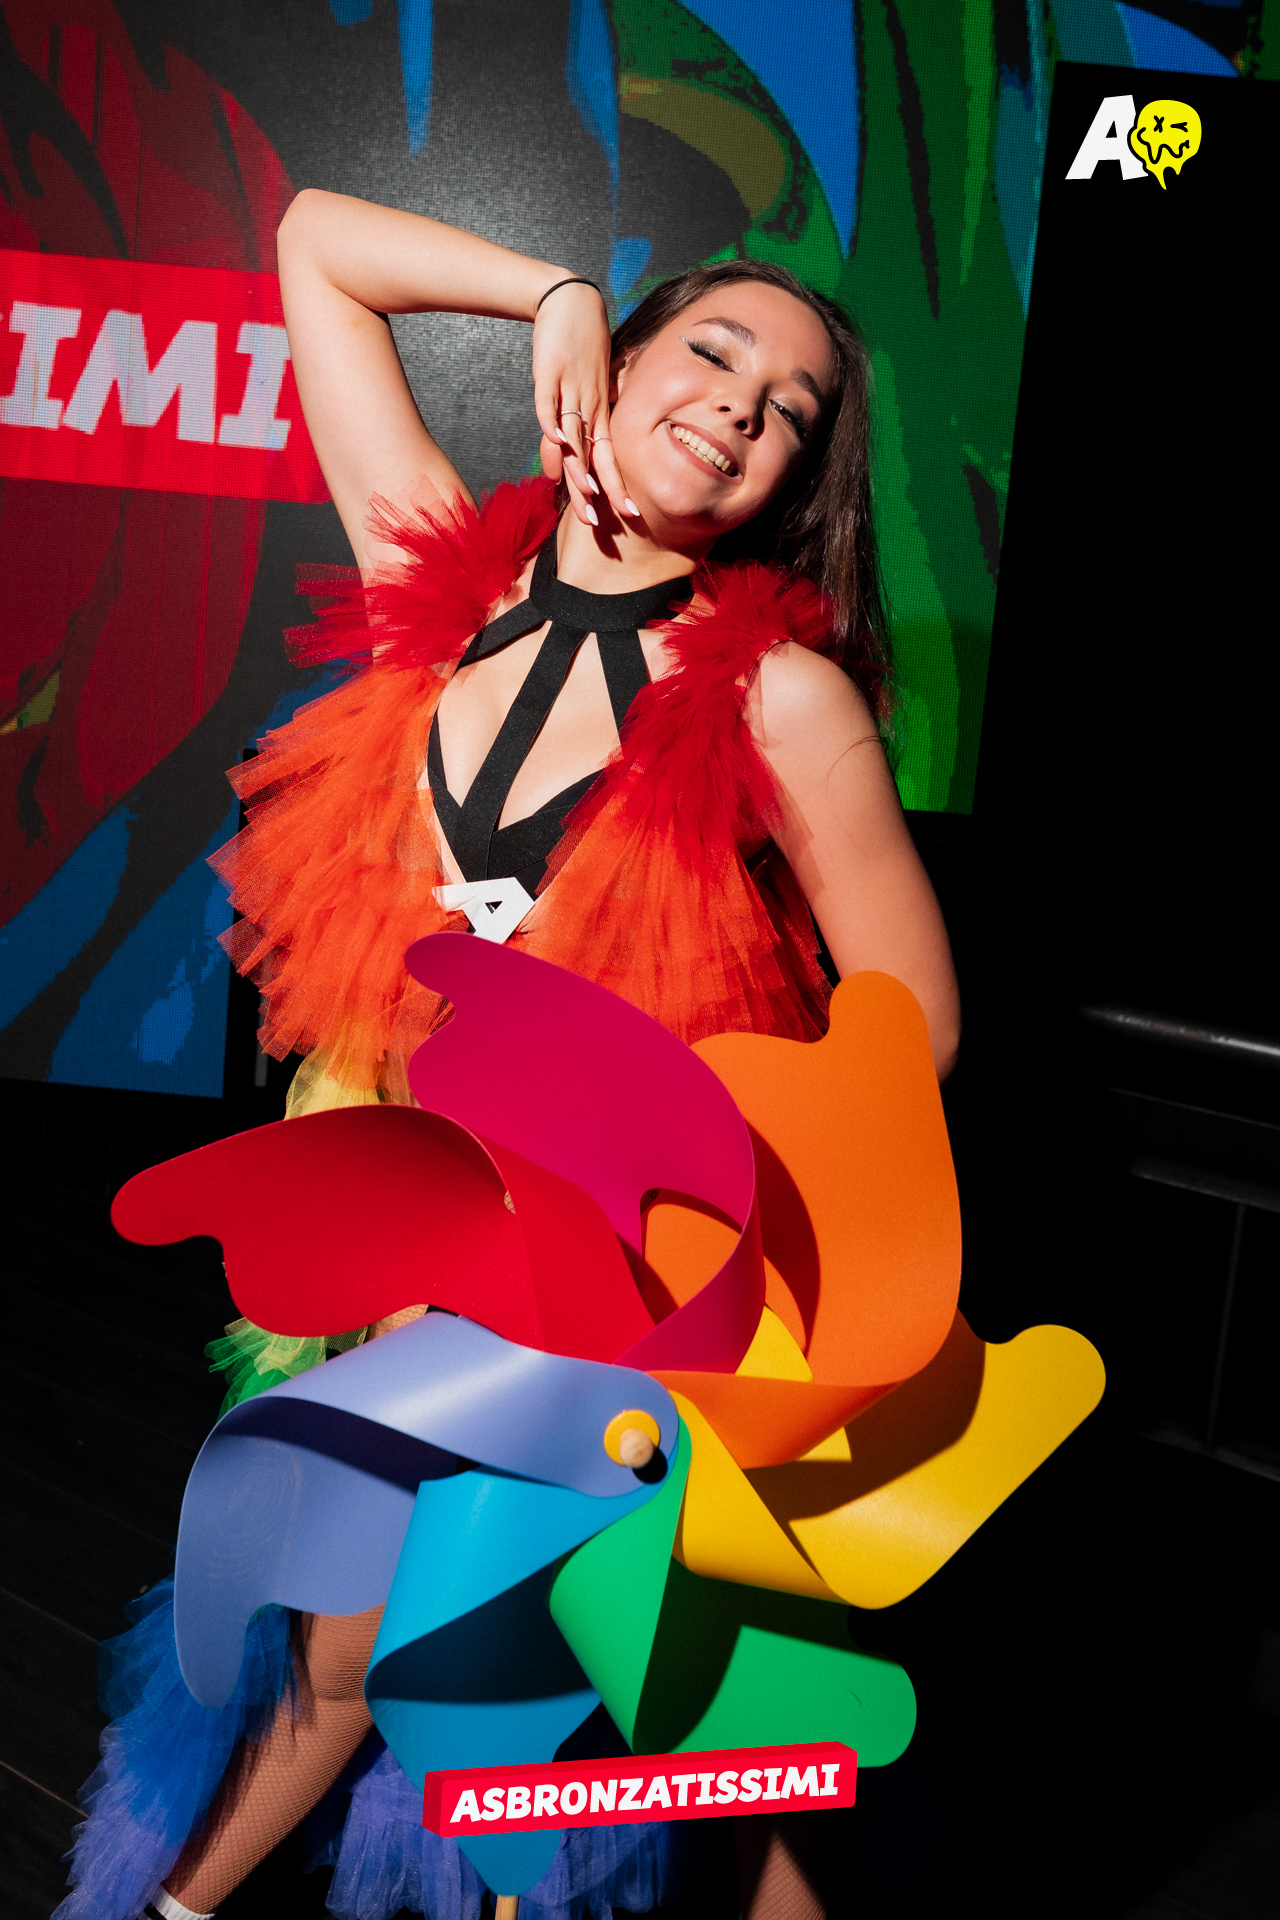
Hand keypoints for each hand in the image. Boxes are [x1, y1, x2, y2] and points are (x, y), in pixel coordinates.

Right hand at [531, 281, 632, 527]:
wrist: (572, 301)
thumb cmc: (579, 351)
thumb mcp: (582, 391)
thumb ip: (571, 428)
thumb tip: (561, 464)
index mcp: (600, 412)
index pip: (609, 458)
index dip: (618, 486)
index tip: (629, 515)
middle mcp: (590, 405)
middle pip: (592, 455)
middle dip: (596, 490)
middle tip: (598, 522)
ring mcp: (570, 388)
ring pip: (574, 433)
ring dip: (577, 464)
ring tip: (582, 494)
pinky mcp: (549, 370)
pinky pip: (549, 399)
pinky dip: (550, 419)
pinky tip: (554, 439)